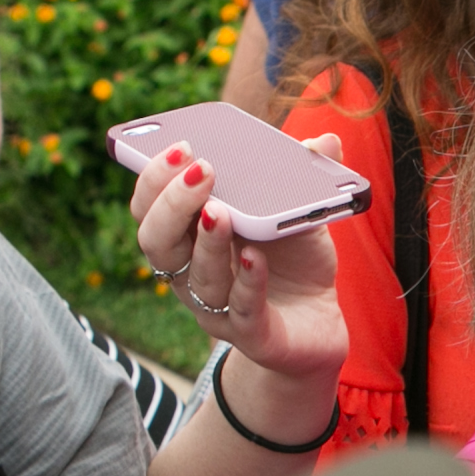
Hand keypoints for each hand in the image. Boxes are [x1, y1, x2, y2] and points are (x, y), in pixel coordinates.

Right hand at [132, 135, 353, 388]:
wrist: (319, 321)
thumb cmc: (293, 260)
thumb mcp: (298, 212)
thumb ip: (304, 175)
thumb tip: (326, 140)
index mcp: (190, 236)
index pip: (149, 208)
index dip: (153, 180)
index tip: (177, 148)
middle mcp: (192, 272)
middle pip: (157, 240)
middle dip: (173, 204)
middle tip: (202, 171)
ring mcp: (218, 307)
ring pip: (196, 276)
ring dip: (207, 242)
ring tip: (220, 212)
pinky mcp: (252, 335)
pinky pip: (242, 309)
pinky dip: (248, 281)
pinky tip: (256, 257)